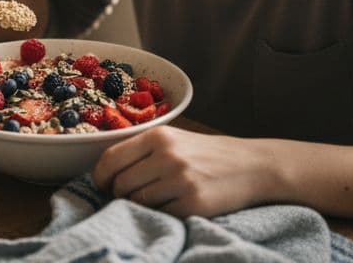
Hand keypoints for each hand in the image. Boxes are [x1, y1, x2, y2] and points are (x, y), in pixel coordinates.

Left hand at [91, 127, 272, 218]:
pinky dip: (160, 214)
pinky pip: (160, 215)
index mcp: (158, 136)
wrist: (251, 165)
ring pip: (137, 202)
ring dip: (139, 205)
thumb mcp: (175, 140)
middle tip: (129, 196)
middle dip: (119, 194)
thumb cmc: (207, 153)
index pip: (111, 159)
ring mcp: (180, 180)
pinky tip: (172, 206)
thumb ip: (144, 150)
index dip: (100, 176)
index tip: (101, 185)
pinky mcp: (192, 203)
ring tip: (155, 199)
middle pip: (121, 184)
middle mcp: (167, 156)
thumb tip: (106, 172)